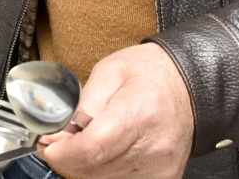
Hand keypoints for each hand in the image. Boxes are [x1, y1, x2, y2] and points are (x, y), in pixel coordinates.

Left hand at [38, 43, 194, 178]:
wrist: (190, 84)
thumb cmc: (151, 73)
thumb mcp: (110, 71)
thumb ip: (83, 103)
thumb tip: (59, 131)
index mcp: (140, 112)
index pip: (92, 148)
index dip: (63, 151)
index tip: (48, 143)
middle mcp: (154, 146)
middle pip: (94, 168)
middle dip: (69, 156)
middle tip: (61, 138)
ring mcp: (160, 167)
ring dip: (86, 163)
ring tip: (88, 138)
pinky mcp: (163, 178)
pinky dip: (104, 169)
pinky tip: (106, 150)